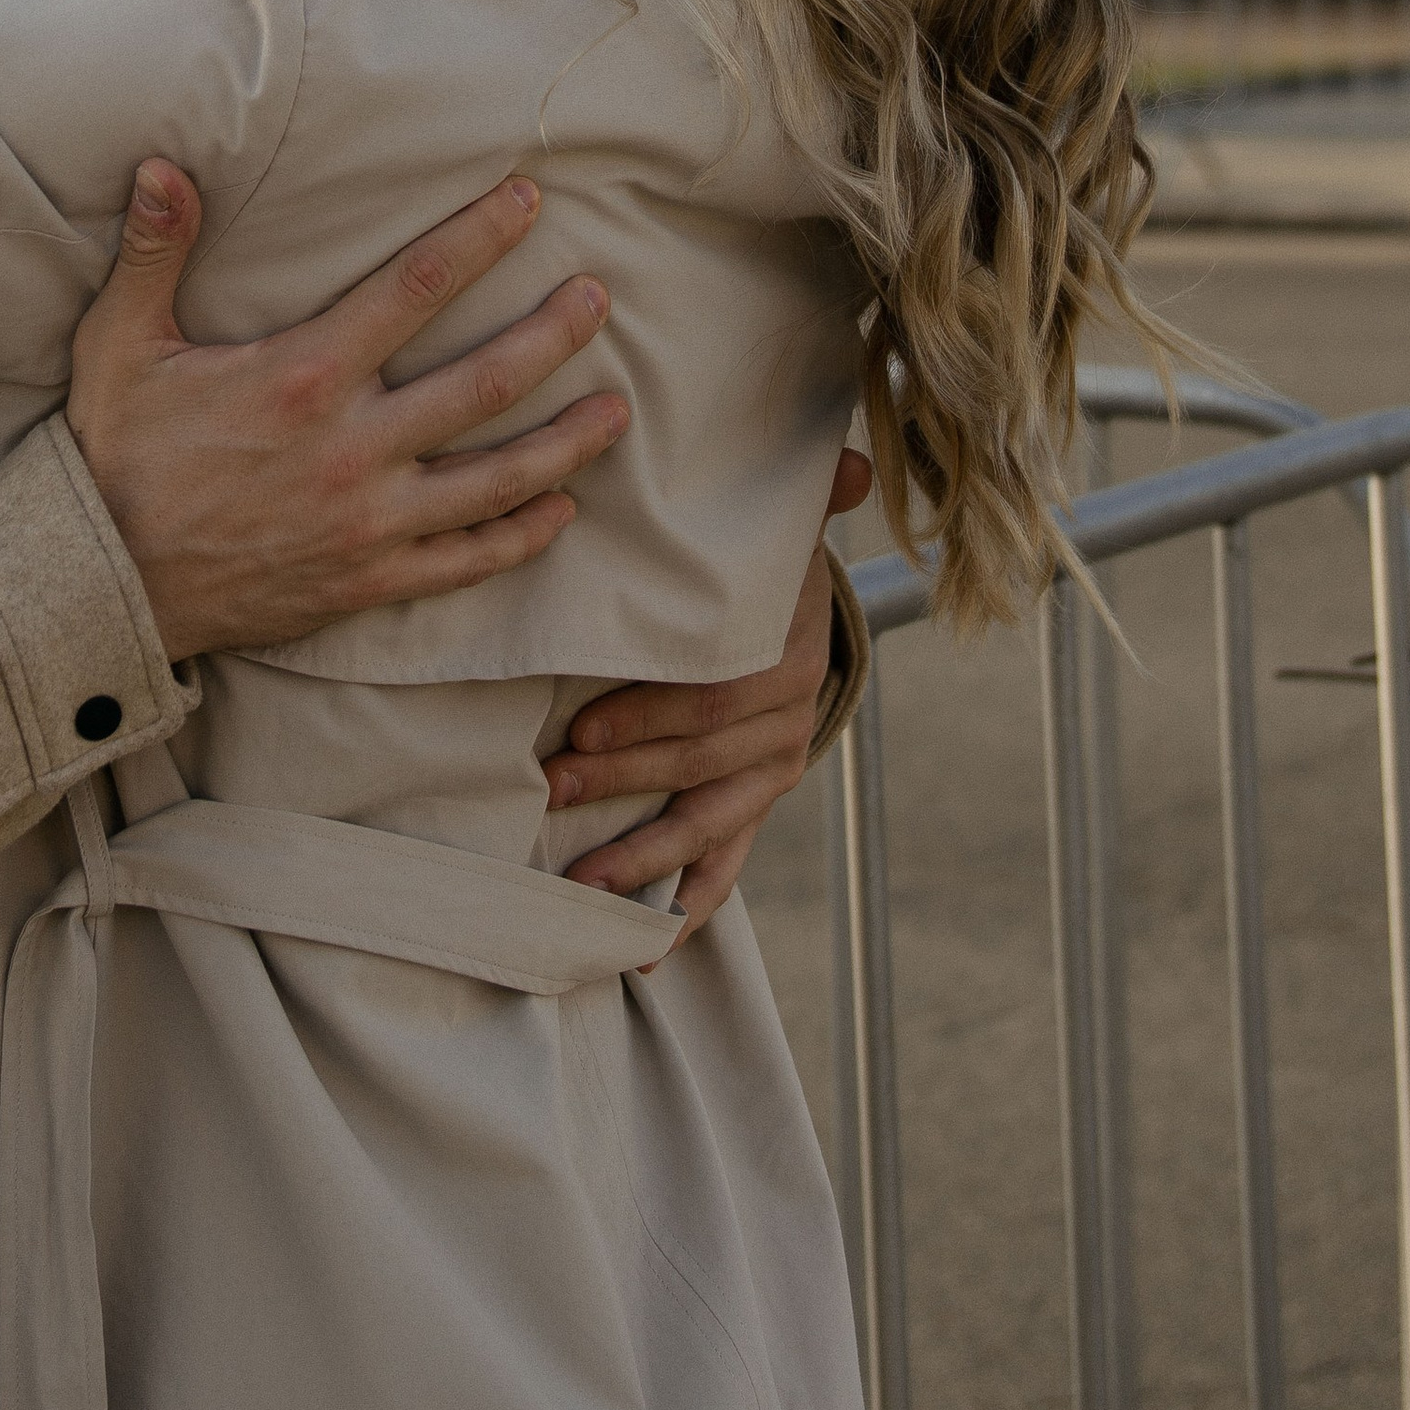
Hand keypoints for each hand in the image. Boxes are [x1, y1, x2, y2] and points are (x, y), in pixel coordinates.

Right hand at [66, 162, 626, 662]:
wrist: (100, 587)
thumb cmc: (112, 456)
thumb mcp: (120, 344)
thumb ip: (155, 253)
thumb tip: (161, 164)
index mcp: (304, 377)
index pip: (417, 288)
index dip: (479, 238)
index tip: (528, 202)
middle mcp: (353, 449)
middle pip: (484, 384)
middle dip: (552, 336)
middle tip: (600, 300)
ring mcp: (369, 522)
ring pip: (496, 478)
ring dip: (566, 443)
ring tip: (619, 409)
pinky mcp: (368, 581)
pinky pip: (465, 561)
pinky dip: (520, 537)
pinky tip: (560, 511)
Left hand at [556, 445, 873, 943]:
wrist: (793, 606)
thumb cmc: (756, 559)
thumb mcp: (778, 522)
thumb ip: (806, 493)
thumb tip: (858, 464)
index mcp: (787, 652)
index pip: (717, 695)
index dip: (652, 715)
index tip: (581, 727)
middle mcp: (786, 720)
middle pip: (701, 760)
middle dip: (623, 777)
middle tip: (551, 784)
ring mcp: (771, 769)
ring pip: (709, 822)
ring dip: (645, 855)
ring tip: (579, 880)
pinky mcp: (756, 803)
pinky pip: (728, 863)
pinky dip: (691, 905)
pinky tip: (644, 945)